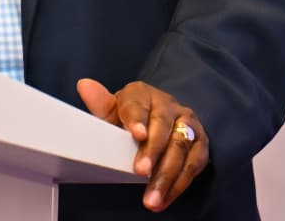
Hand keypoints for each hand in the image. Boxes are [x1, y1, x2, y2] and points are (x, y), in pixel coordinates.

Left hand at [76, 78, 208, 212]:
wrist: (156, 124)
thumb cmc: (129, 119)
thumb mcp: (112, 112)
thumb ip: (100, 104)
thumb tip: (85, 86)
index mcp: (142, 93)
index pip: (139, 104)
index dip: (138, 119)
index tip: (137, 134)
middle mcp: (168, 105)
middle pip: (163, 126)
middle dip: (153, 151)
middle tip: (141, 172)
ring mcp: (187, 122)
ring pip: (181, 147)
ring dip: (166, 175)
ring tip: (152, 198)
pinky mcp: (199, 142)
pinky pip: (194, 163)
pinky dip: (180, 184)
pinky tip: (165, 198)